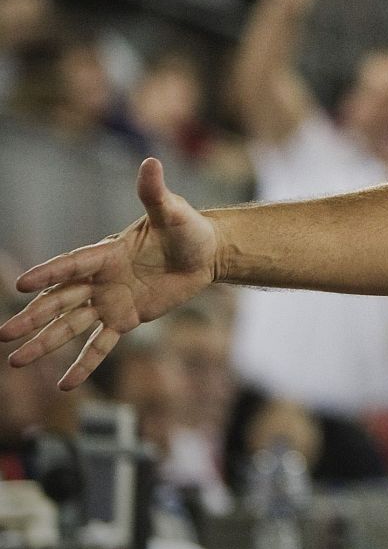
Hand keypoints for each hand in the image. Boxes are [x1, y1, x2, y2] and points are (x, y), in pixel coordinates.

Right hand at [0, 159, 218, 388]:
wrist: (205, 254)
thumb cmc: (187, 229)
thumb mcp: (172, 212)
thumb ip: (156, 194)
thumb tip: (151, 162)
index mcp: (107, 253)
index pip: (72, 264)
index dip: (48, 273)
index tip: (20, 285)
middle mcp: (101, 279)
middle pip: (60, 300)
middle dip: (33, 318)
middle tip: (3, 334)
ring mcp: (110, 301)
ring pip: (71, 326)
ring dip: (45, 343)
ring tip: (16, 361)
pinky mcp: (125, 320)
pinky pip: (101, 346)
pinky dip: (85, 364)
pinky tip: (65, 385)